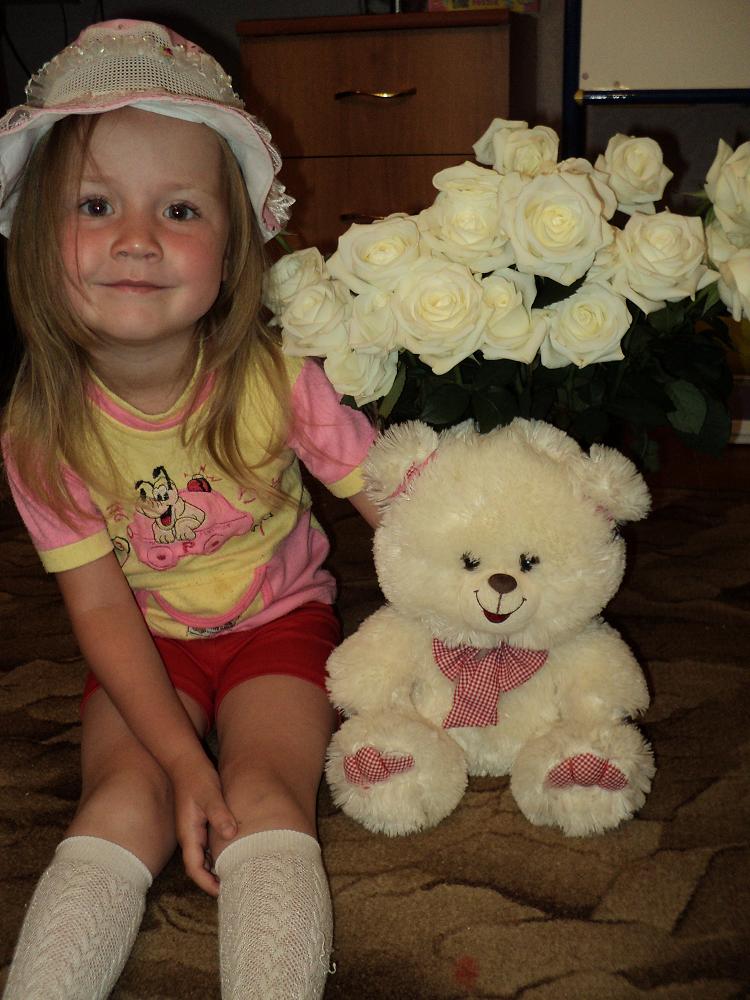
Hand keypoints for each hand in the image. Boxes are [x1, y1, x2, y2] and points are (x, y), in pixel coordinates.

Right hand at [169, 755, 236, 895]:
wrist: (186, 762)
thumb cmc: (197, 778)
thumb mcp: (210, 795)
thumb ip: (219, 814)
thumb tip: (230, 835)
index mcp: (188, 833)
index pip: (194, 867)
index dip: (206, 882)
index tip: (221, 892)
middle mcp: (189, 835)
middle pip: (198, 866)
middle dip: (211, 881)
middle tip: (232, 890)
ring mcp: (193, 830)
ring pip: (203, 857)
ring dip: (214, 868)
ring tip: (234, 878)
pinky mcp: (199, 822)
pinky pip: (207, 845)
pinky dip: (217, 854)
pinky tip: (232, 854)